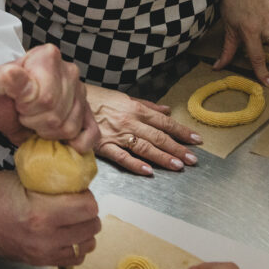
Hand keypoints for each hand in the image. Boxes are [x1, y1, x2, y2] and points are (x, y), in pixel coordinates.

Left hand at [0, 44, 98, 153]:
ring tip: (36, 120)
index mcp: (48, 57)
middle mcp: (70, 71)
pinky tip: (60, 139)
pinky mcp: (87, 112)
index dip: (27, 110)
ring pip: (71, 128)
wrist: (4, 105)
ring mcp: (81, 92)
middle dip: (35, 122)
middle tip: (24, 114)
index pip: (46, 98)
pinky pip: (92, 133)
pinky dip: (76, 143)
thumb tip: (12, 73)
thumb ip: (3, 79)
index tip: (17, 104)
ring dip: (48, 133)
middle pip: (57, 115)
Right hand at [0, 170, 100, 266]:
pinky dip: (74, 247)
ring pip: (85, 246)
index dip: (87, 195)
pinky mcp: (37, 261)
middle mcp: (45, 238)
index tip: (78, 190)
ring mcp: (42, 253)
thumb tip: (73, 179)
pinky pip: (71, 259)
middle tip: (77, 202)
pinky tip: (65, 234)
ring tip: (73, 219)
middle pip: (91, 228)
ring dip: (84, 231)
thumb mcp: (24, 178)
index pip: (88, 208)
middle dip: (88, 212)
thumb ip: (51, 182)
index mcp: (42, 213)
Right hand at [87, 83, 201, 175]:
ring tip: (178, 166)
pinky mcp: (103, 145)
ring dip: (163, 157)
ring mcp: (117, 134)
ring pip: (144, 147)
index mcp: (135, 108)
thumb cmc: (98, 99)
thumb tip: (167, 110)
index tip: (196, 139)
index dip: (182, 131)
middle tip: (193, 159)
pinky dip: (135, 164)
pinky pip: (122, 156)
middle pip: (158, 137)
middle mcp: (130, 121)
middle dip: (177, 148)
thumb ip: (147, 105)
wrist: (71, 101)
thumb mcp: (124, 97)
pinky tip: (148, 171)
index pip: (164, 122)